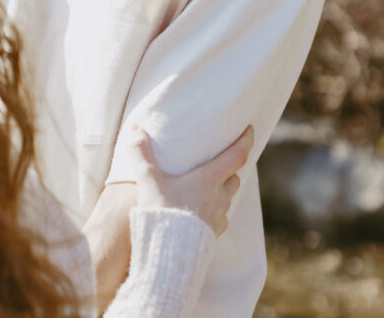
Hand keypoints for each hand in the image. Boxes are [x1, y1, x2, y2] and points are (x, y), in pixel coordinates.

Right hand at [127, 124, 253, 237]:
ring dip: (223, 189)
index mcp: (209, 179)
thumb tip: (135, 127)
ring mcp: (218, 218)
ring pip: (228, 198)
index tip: (249, 129)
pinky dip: (215, 210)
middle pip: (234, 177)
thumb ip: (141, 152)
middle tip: (224, 158)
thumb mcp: (148, 179)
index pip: (237, 156)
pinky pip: (220, 218)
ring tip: (211, 184)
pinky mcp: (213, 235)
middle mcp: (219, 197)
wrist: (168, 256)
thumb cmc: (161, 213)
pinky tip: (202, 211)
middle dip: (231, 167)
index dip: (245, 140)